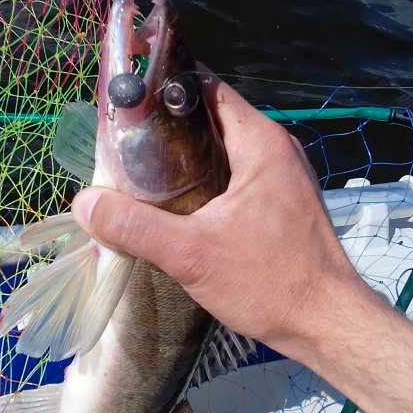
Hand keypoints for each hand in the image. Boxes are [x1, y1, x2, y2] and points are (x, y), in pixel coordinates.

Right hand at [72, 73, 363, 358]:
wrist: (328, 325)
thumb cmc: (270, 282)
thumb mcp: (191, 254)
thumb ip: (135, 226)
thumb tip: (84, 203)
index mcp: (260, 142)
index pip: (205, 88)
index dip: (163, 89)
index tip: (125, 102)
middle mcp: (275, 149)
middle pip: (210, 119)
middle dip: (166, 129)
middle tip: (122, 145)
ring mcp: (282, 177)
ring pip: (222, 150)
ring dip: (184, 159)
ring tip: (139, 176)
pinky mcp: (281, 204)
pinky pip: (234, 176)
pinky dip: (203, 182)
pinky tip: (176, 207)